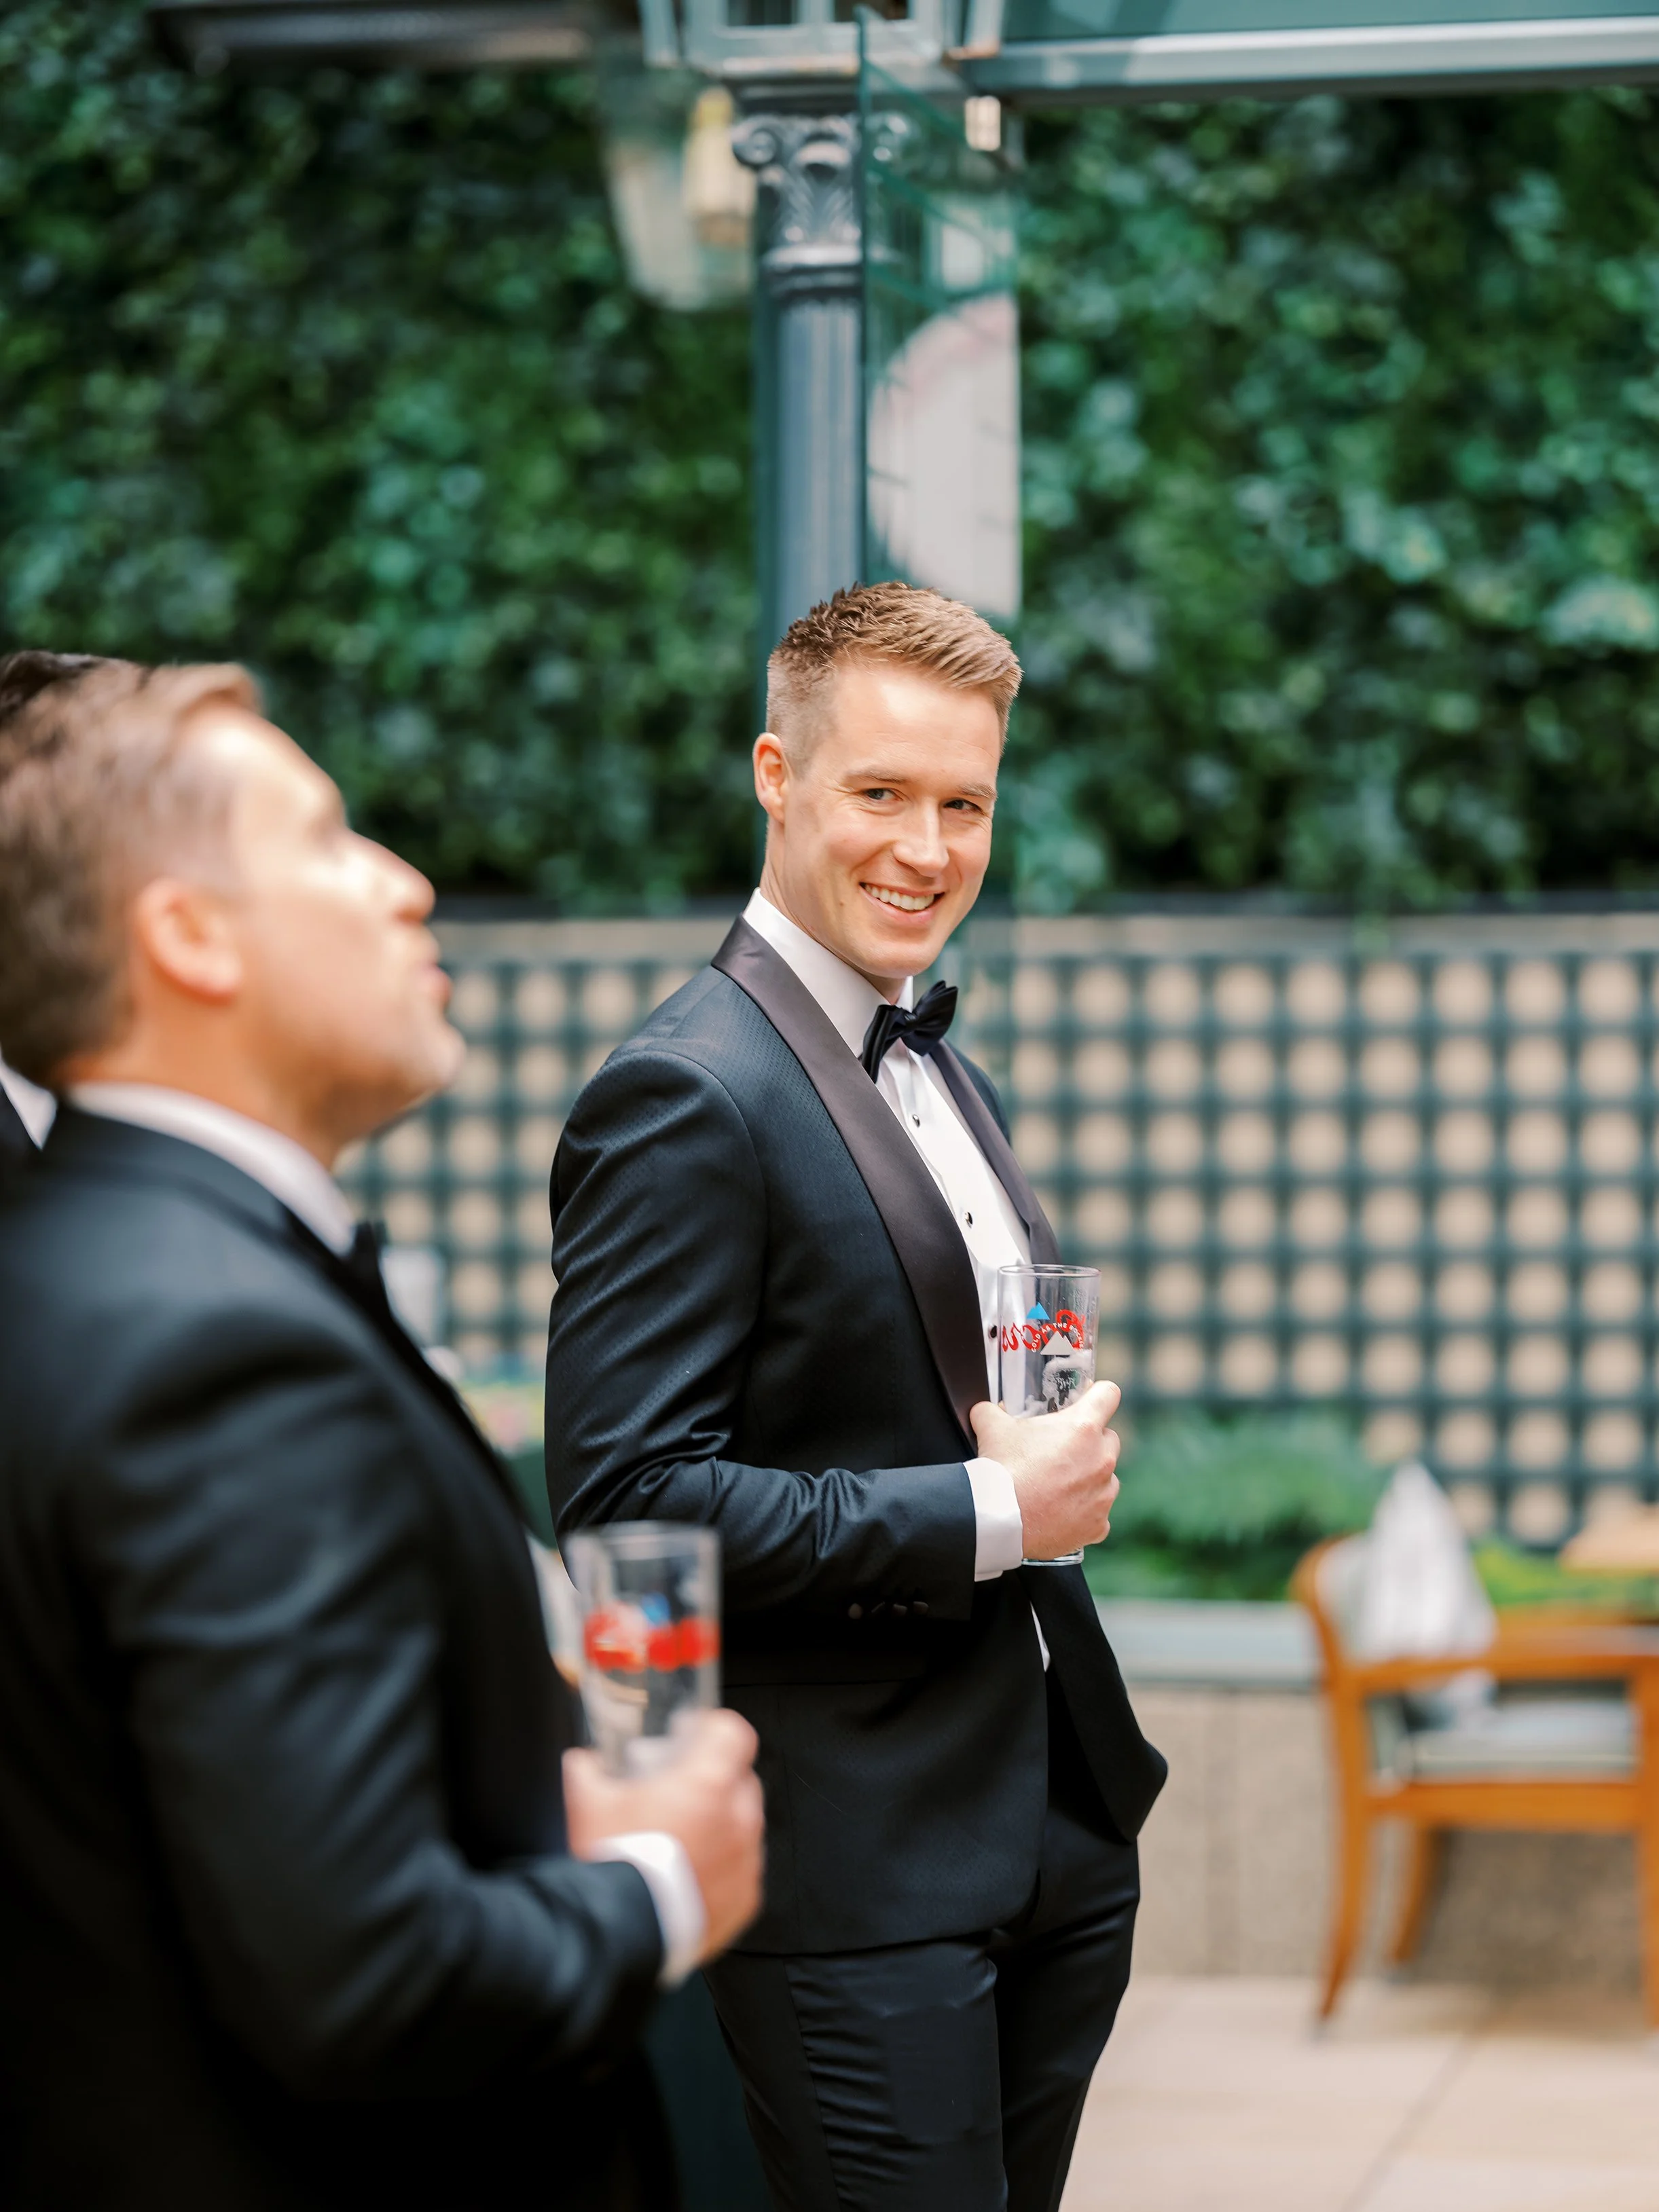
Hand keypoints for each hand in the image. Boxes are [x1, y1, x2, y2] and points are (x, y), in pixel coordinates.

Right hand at [563, 1709, 764, 1962]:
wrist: (614, 1936)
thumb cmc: (607, 1864)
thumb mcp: (583, 1803)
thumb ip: (587, 1769)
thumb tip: (584, 1762)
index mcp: (707, 1782)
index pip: (733, 1733)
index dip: (712, 1730)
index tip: (693, 1737)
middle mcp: (737, 1820)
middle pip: (740, 1780)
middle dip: (714, 1780)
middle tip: (678, 1792)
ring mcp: (745, 1863)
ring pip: (744, 1827)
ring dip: (720, 1826)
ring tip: (682, 1840)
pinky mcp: (745, 1902)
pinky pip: (742, 1871)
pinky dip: (723, 1868)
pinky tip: (689, 1876)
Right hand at [970, 1379, 1121, 1561]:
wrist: (999, 1521)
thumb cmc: (1001, 1471)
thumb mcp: (991, 1428)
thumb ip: (992, 1411)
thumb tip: (986, 1410)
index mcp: (1083, 1427)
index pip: (1108, 1394)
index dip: (1097, 1394)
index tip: (1087, 1401)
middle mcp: (1102, 1459)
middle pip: (1109, 1438)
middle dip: (1089, 1442)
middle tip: (1062, 1450)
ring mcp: (1103, 1494)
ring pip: (1107, 1478)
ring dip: (1090, 1478)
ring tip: (1059, 1486)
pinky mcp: (1098, 1525)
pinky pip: (1098, 1514)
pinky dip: (1083, 1513)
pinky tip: (1060, 1513)